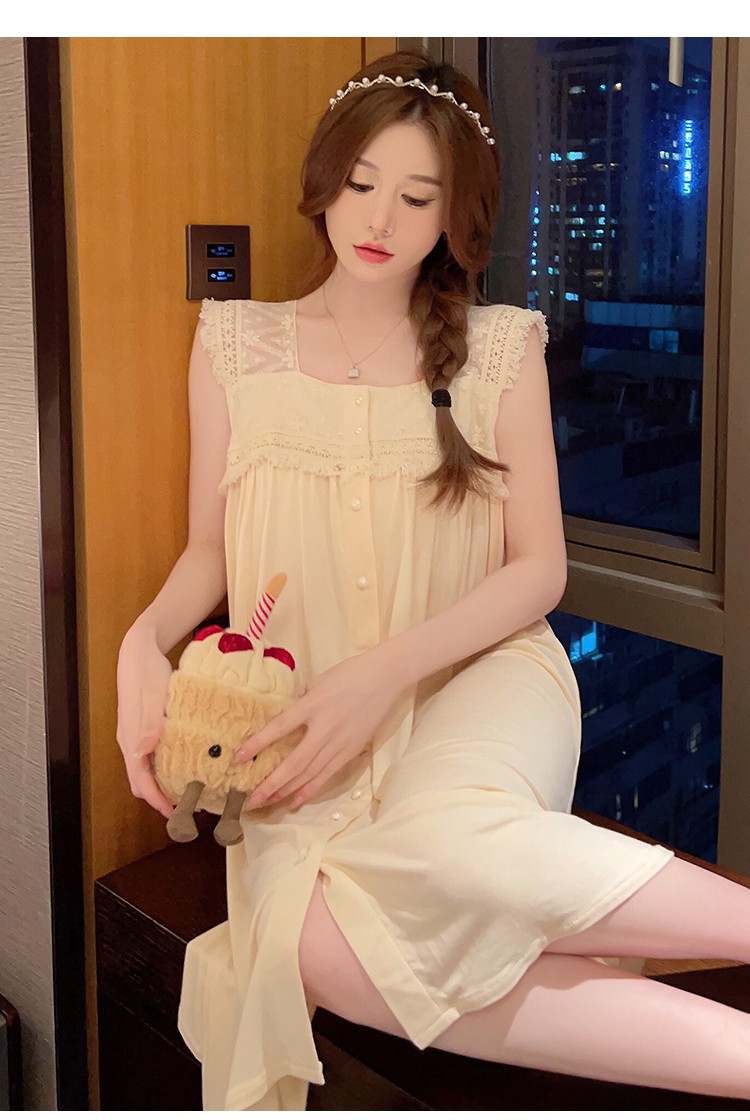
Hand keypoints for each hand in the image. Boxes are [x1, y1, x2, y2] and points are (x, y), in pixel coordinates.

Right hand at [116, 626, 176, 817]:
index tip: (173, 813)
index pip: (139, 780)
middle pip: (139, 780)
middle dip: (158, 797)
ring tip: (184, 789)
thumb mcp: (152, 696)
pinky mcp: (141, 727)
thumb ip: (149, 723)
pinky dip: (161, 767)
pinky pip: (148, 756)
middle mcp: (130, 740)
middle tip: (184, 805)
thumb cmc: (147, 671)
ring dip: (159, 783)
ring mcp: (134, 734)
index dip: (156, 800)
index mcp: (131, 738)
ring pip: (143, 769)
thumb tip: (144, 750)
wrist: (139, 650)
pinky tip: (180, 763)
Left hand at [233, 647, 405, 809]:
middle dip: (270, 783)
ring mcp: (340, 742)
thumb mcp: (319, 680)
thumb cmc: (351, 673)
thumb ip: (301, 700)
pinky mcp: (352, 750)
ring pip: (309, 774)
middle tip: (251, 799)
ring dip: (286, 791)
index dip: (258, 744)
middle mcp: (324, 727)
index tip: (238, 758)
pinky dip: (310, 789)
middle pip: (294, 762)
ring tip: (267, 803)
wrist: (386, 677)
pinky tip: (295, 800)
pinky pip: (327, 774)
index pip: (279, 728)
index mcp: (313, 704)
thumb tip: (287, 716)